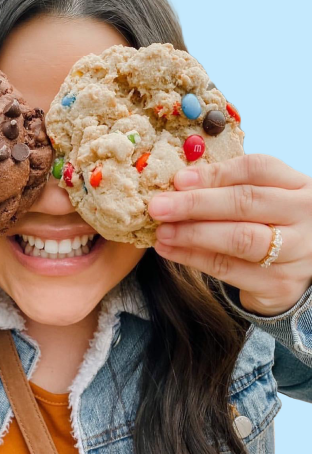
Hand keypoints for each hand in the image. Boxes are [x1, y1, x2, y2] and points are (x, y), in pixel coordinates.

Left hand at [148, 154, 311, 316]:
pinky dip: (193, 258)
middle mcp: (302, 216)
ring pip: (239, 239)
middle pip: (246, 202)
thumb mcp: (263, 202)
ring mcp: (295, 252)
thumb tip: (177, 184)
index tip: (178, 180)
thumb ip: (228, 190)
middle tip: (158, 207)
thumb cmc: (271, 226)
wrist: (301, 274)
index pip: (257, 169)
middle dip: (195, 204)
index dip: (215, 173)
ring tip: (162, 232)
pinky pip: (227, 269)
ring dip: (193, 234)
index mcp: (297, 186)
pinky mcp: (278, 283)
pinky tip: (169, 250)